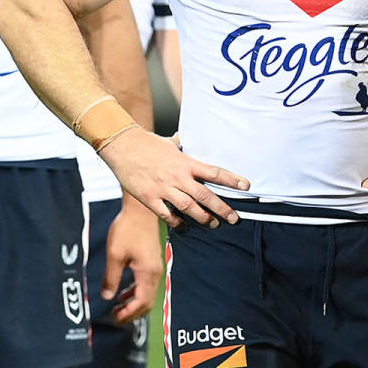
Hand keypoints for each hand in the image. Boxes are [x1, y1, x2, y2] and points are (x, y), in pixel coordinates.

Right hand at [99, 128, 249, 228]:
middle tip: (234, 218)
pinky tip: (186, 227)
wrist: (121, 146)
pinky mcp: (149, 198)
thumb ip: (179, 145)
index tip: (246, 186)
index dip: (231, 180)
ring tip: (214, 224)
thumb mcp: (168, 143)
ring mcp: (163, 189)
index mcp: (185, 163)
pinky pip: (167, 215)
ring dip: (203, 218)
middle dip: (222, 208)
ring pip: (189, 207)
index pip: (214, 172)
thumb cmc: (146, 143)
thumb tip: (182, 139)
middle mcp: (177, 177)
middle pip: (205, 195)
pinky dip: (178, 223)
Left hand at [103, 193, 162, 322]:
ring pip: (147, 294)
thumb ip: (111, 278)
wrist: (141, 210)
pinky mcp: (152, 262)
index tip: (115, 319)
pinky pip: (146, 284)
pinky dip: (135, 292)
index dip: (129, 313)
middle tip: (115, 318)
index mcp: (148, 272)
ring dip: (133, 303)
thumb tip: (107, 296)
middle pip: (147, 301)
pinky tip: (123, 293)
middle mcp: (155, 272)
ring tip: (117, 309)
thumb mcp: (115, 255)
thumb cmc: (128, 229)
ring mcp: (155, 267)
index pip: (142, 302)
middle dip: (132, 313)